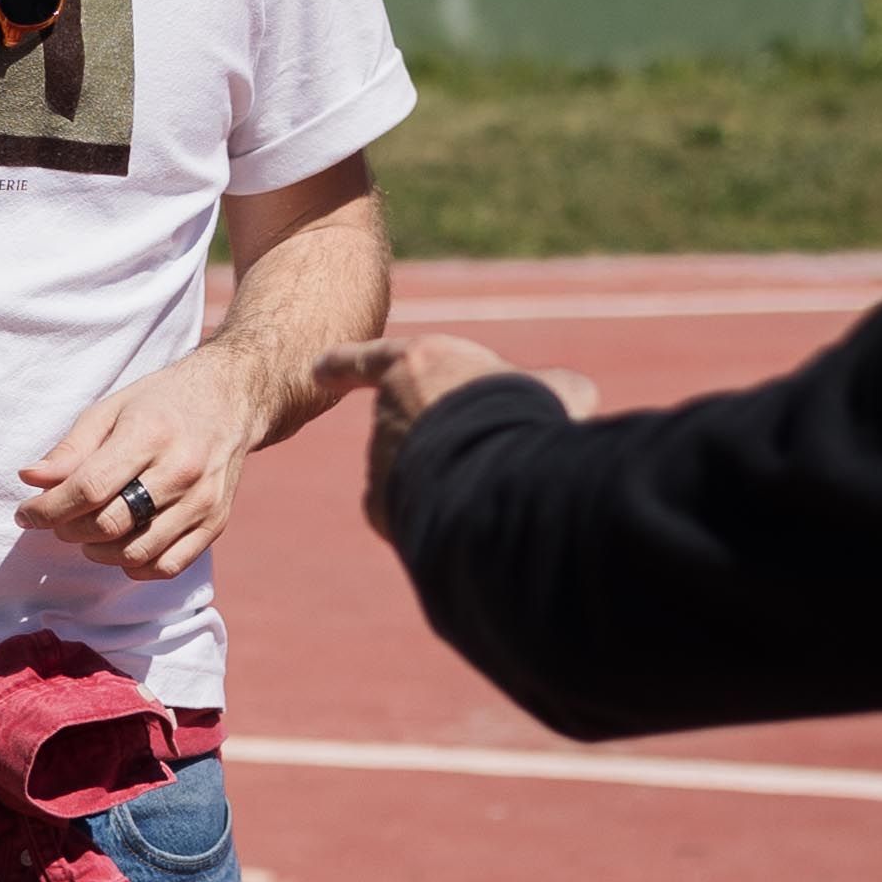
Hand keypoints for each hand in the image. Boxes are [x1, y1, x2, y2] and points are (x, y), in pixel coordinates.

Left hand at [15, 347, 282, 581]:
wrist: (230, 398)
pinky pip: (170, 565)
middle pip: (110, 524)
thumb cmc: (161, 402)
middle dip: (69, 530)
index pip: (89, 488)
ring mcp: (203, 500)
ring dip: (98, 551)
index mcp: (150, 434)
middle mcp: (181, 470)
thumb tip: (31, 480)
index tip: (25, 514)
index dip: (48, 508)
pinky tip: (121, 548)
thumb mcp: (110, 409)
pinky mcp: (217, 522)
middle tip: (56, 520)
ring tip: (86, 533)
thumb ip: (71, 449)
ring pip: (137, 551)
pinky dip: (136, 566)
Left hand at [309, 334, 599, 506]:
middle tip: (494, 456)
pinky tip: (467, 522)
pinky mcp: (381, 507)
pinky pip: (407, 514)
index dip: (347, 363)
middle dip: (443, 446)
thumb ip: (546, 391)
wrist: (500, 473)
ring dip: (446, 484)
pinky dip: (434, 521)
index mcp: (419, 365)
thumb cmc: (528, 418)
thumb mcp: (554, 389)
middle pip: (412, 429)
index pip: (373, 359)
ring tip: (490, 491)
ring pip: (413, 476)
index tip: (317, 370)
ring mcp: (379, 459)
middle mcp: (387, 410)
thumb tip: (564, 403)